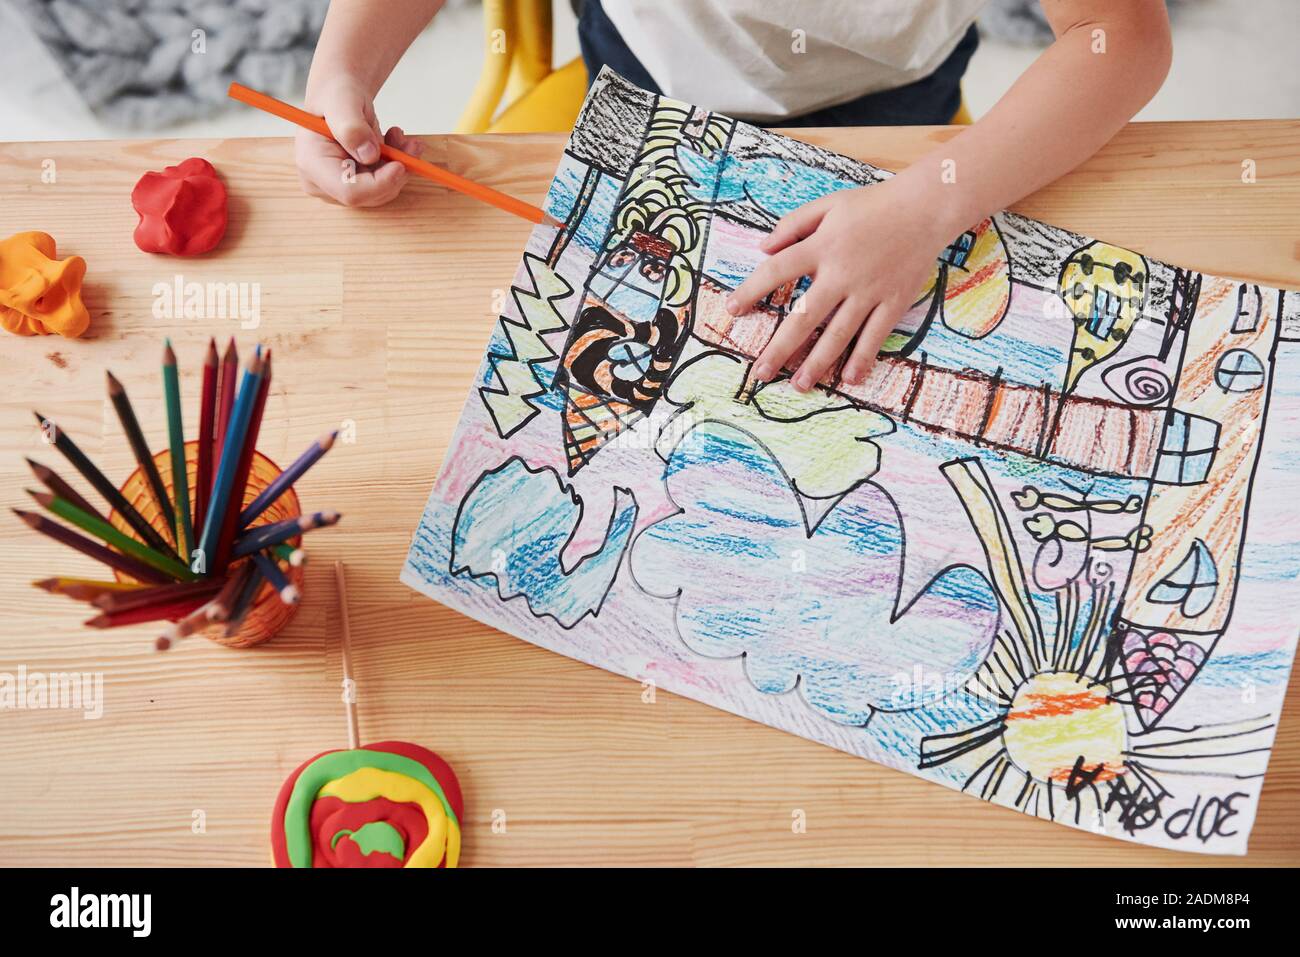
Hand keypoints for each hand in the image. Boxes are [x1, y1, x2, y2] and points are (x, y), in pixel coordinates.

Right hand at [295, 75, 421, 206]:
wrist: (340, 95)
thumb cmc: (336, 94)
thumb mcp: (343, 101)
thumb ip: (352, 127)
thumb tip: (369, 155)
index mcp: (311, 164)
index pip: (350, 192)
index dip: (380, 184)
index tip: (401, 164)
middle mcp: (322, 182)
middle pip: (369, 194)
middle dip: (395, 172)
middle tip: (411, 144)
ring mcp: (338, 186)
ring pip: (381, 191)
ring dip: (400, 165)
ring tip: (401, 136)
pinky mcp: (354, 185)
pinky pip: (384, 184)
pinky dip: (397, 165)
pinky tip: (396, 142)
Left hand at [726, 177, 956, 389]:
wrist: (926, 207)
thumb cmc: (874, 204)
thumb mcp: (828, 204)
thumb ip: (793, 224)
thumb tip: (762, 248)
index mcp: (821, 247)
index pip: (776, 271)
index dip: (751, 291)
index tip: (732, 310)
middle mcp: (842, 274)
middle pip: (803, 318)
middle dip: (780, 348)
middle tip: (760, 372)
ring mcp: (869, 292)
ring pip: (837, 335)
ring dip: (817, 364)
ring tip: (799, 385)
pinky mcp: (893, 302)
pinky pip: (874, 336)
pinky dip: (862, 359)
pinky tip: (848, 379)